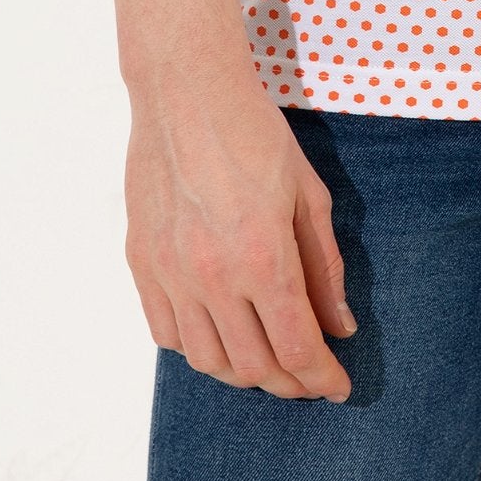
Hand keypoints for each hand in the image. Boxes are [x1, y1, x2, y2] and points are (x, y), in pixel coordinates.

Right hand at [124, 72, 357, 400]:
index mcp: (262, 257)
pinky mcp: (141, 264)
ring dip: (243, 372)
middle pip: (253, 366)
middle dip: (289, 382)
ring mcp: (171, 274)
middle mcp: (212, 277)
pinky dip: (198, 347)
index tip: (337, 387)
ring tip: (267, 360)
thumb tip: (339, 326)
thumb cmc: (255, 134)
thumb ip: (324, 266)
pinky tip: (220, 335)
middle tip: (308, 375)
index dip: (321, 378)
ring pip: (207, 360)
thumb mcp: (307, 193)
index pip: (295, 349)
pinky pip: (167, 335)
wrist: (188, 93)